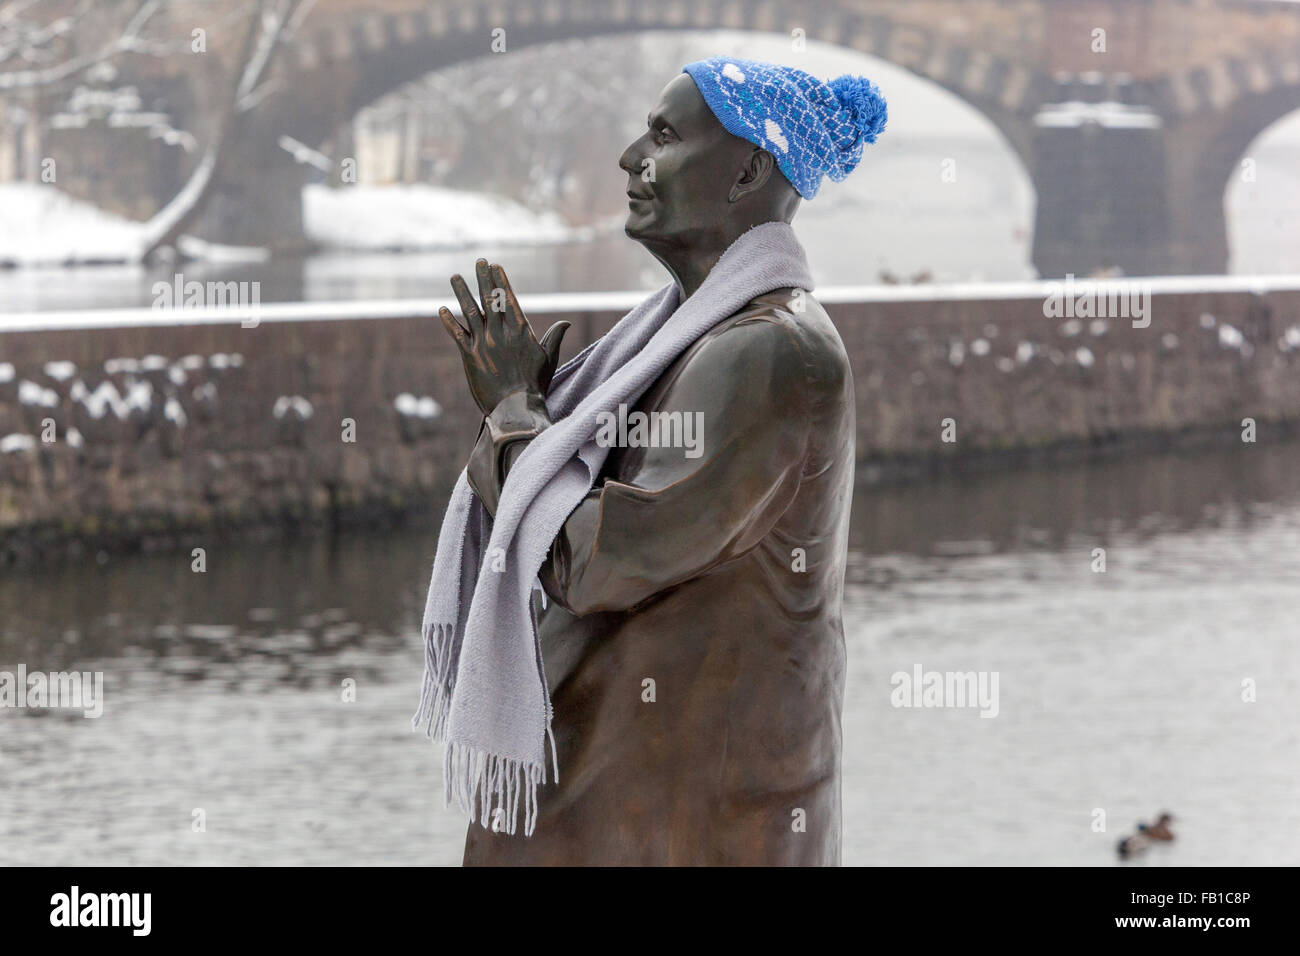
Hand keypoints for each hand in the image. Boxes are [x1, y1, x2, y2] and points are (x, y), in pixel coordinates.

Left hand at [439, 259, 568, 415]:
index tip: (495, 266)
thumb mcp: (548, 359)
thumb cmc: (535, 386)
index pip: (508, 299)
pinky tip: (442, 309)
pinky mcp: (470, 356)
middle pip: (489, 299)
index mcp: (520, 331)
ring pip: (470, 311)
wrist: (516, 408)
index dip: (500, 280)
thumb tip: (566, 322)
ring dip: (462, 292)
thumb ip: (554, 338)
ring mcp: (484, 343)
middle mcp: (500, 333)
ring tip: (455, 277)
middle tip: (479, 261)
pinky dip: (449, 321)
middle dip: (483, 278)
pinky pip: (457, 334)